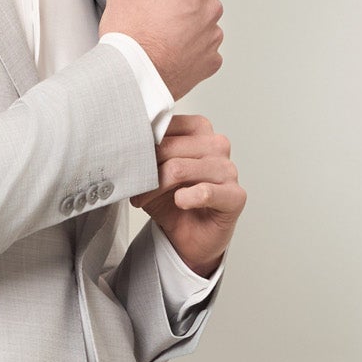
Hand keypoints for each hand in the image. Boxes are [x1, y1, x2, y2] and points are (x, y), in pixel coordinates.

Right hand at [99, 0, 223, 97]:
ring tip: (150, 23)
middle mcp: (209, 8)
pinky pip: (198, 42)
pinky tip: (164, 42)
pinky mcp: (209, 61)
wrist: (134, 80)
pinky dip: (184, 39)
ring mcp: (212, 36)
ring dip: (175, 13)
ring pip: (193, 14)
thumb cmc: (131, 40)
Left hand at [132, 115, 245, 276]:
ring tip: (144, 199)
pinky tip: (179, 202)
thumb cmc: (172, 200)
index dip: (142, 143)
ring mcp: (228, 169)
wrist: (189, 237)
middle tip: (132, 186)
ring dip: (155, 188)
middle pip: (169, 147)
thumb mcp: (151, 171)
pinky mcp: (235, 196)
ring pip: (179, 169)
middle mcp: (216, 145)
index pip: (165, 124)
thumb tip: (127, 142)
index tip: (127, 159)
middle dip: (144, 168)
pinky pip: (205, 192)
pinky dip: (186, 198)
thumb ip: (145, 151)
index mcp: (199, 129)